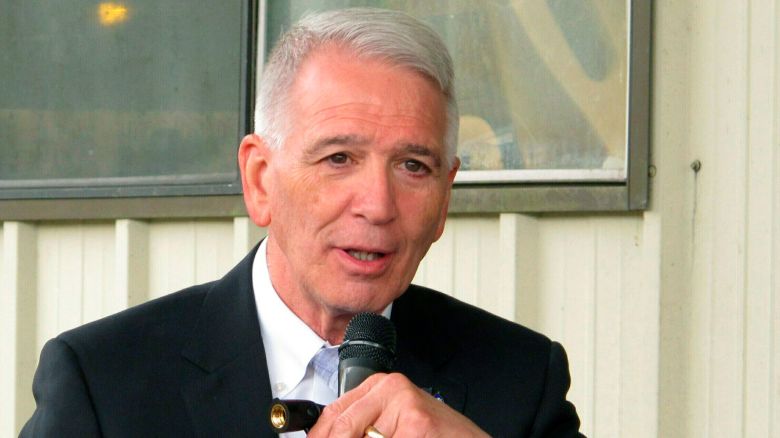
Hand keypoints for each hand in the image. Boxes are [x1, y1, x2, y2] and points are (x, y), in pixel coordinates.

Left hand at [307, 373, 488, 437]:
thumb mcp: (397, 428)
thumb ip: (363, 429)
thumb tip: (325, 435)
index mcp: (383, 387)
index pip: (332, 414)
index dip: (319, 436)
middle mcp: (392, 389)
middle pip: (338, 427)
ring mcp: (404, 406)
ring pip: (355, 437)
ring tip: (396, 436)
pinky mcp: (415, 425)